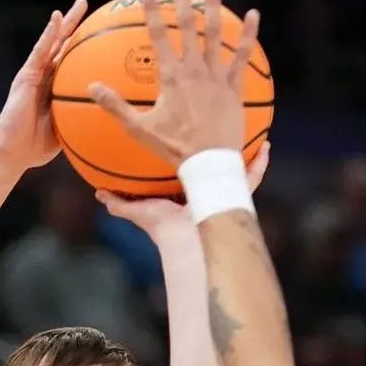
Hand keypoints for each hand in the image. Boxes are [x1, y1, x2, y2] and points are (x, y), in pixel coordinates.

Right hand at [0, 0, 88, 170]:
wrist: (12, 152)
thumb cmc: (36, 148)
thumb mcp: (66, 131)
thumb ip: (80, 120)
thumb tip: (108, 121)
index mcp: (55, 88)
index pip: (73, 62)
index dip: (86, 46)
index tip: (103, 33)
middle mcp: (45, 77)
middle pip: (64, 45)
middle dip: (77, 26)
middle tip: (91, 7)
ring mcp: (35, 74)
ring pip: (53, 42)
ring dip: (66, 22)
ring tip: (81, 4)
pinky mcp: (25, 75)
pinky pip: (39, 51)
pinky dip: (48, 34)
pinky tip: (56, 19)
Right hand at [90, 0, 261, 165]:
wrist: (209, 164)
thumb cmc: (174, 149)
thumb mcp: (139, 129)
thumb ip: (115, 106)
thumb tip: (92, 87)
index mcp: (170, 76)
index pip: (157, 35)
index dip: (151, 10)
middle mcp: (193, 69)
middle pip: (186, 25)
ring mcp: (216, 76)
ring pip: (215, 32)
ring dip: (213, 4)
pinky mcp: (234, 86)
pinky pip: (242, 56)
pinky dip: (248, 34)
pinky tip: (253, 14)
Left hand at [96, 142, 270, 237]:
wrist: (184, 241)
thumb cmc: (162, 228)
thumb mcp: (138, 210)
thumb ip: (119, 203)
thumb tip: (99, 193)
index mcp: (184, 190)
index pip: (186, 166)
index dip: (187, 152)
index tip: (186, 133)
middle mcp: (204, 190)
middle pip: (212, 162)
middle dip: (217, 146)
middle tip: (220, 124)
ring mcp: (222, 191)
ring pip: (234, 166)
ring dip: (241, 148)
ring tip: (247, 126)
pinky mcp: (236, 196)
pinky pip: (252, 178)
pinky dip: (260, 163)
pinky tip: (266, 146)